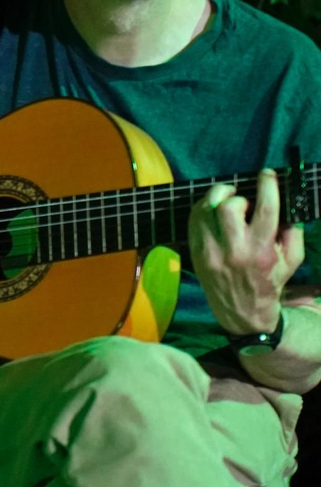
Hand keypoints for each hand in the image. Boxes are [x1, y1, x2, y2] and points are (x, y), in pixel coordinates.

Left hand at [190, 169, 302, 334]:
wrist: (242, 312)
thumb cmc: (270, 281)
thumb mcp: (292, 260)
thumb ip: (293, 232)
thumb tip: (285, 206)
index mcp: (261, 250)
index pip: (265, 209)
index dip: (267, 186)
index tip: (267, 174)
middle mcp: (234, 250)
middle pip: (228, 207)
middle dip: (237, 195)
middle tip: (243, 198)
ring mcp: (210, 251)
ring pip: (205, 210)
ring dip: (216, 197)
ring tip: (226, 198)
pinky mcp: (195, 252)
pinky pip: (193, 220)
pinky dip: (202, 208)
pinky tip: (212, 209)